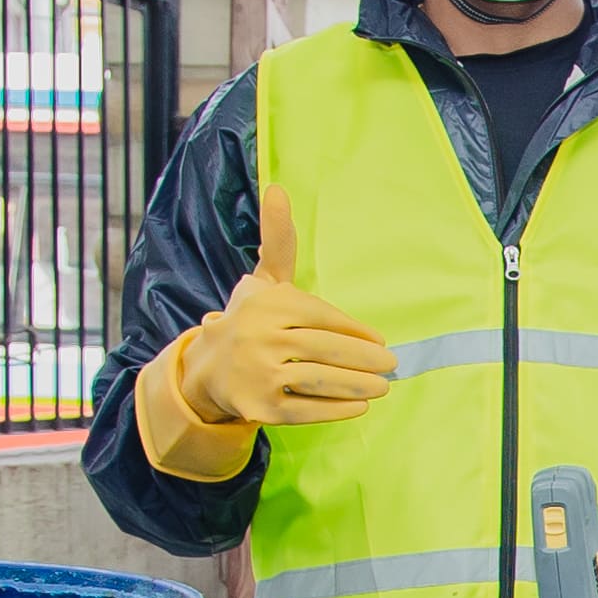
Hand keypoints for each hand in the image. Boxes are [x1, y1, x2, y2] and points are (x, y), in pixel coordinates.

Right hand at [171, 187, 399, 425]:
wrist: (207, 370)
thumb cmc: (250, 320)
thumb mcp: (263, 280)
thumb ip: (278, 239)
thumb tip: (277, 188)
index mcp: (267, 304)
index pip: (322, 317)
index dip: (355, 331)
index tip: (380, 342)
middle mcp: (259, 336)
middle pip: (327, 348)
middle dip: (365, 360)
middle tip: (390, 366)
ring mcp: (259, 374)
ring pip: (321, 380)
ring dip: (359, 385)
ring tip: (381, 387)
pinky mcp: (261, 407)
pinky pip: (308, 409)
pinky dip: (338, 409)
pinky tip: (359, 406)